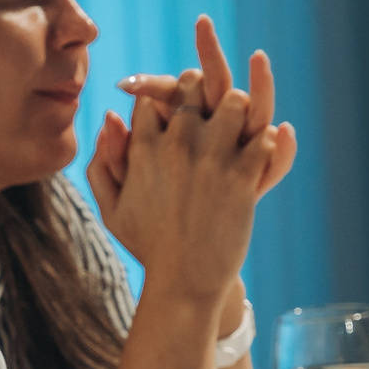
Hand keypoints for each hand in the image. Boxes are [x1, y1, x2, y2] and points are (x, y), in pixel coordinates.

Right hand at [85, 18, 290, 300]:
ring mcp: (212, 158)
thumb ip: (102, 163)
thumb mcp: (112, 209)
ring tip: (240, 127)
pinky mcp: (242, 177)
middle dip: (202, 91)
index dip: (165, 100)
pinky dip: (266, 142)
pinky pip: (263, 137)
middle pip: (193, 86)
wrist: (183, 283)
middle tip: (211, 109)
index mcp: (143, 147)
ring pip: (235, 101)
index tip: (176, 115)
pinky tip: (260, 154)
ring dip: (240, 110)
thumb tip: (110, 117)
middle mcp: (177, 144)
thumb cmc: (148, 248)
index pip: (154, 98)